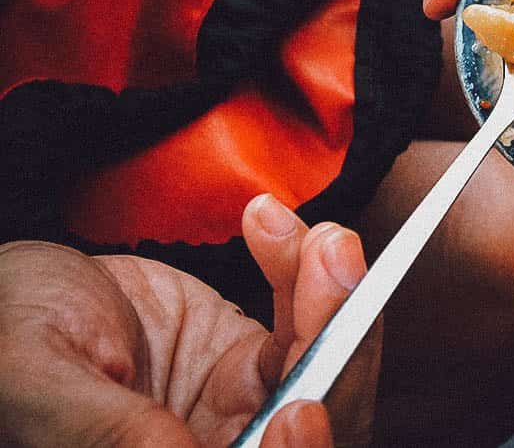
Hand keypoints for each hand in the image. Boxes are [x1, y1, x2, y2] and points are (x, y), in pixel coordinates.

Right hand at [0, 195, 379, 446]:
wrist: (18, 298)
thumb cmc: (8, 337)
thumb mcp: (36, 379)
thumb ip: (106, 429)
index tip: (300, 410)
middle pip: (314, 431)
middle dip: (339, 356)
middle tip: (331, 274)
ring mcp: (242, 416)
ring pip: (325, 377)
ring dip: (335, 302)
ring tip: (318, 239)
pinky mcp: (252, 366)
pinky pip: (308, 325)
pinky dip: (305, 272)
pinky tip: (276, 226)